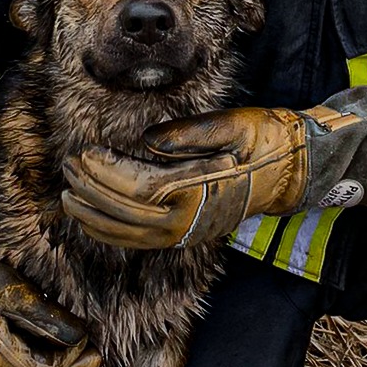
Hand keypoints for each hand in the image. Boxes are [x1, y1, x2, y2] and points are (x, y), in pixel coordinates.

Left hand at [62, 92, 366, 249]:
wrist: (299, 169)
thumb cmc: (270, 142)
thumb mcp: (235, 125)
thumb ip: (190, 134)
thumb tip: (149, 140)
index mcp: (199, 193)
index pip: (136, 189)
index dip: (103, 174)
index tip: (81, 154)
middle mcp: (191, 221)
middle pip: (126, 215)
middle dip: (91, 192)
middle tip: (67, 169)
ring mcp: (191, 231)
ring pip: (131, 236)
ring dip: (96, 219)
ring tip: (69, 198)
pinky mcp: (191, 232)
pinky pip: (144, 241)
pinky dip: (115, 234)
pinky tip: (97, 221)